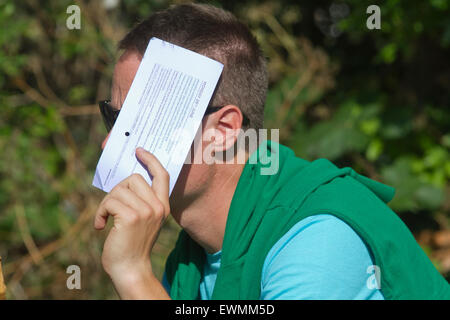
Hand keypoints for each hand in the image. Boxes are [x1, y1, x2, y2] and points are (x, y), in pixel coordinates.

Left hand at [94, 147, 169, 297]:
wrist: (131, 269)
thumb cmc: (132, 245)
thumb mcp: (144, 220)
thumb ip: (141, 201)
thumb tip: (125, 181)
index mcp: (163, 206)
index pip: (162, 175)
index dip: (151, 160)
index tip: (139, 150)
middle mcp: (158, 206)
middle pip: (134, 178)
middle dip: (117, 189)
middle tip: (111, 207)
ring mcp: (147, 211)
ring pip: (119, 189)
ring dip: (106, 204)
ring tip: (105, 220)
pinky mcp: (131, 216)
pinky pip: (109, 201)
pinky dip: (100, 213)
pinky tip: (101, 226)